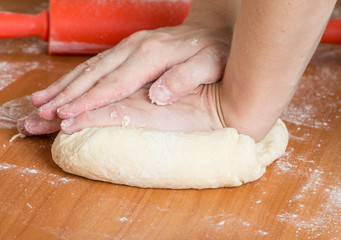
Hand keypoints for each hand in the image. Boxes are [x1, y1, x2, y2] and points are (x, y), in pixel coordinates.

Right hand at [31, 23, 230, 121]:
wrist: (214, 30)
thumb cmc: (214, 49)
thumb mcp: (209, 63)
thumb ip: (185, 77)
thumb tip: (159, 96)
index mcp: (152, 54)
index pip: (115, 83)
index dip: (89, 101)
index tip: (66, 115)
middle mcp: (136, 47)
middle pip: (94, 74)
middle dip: (67, 94)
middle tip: (42, 111)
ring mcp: (131, 46)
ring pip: (91, 67)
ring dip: (65, 85)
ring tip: (41, 100)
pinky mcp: (130, 48)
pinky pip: (98, 63)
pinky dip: (78, 77)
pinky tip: (67, 86)